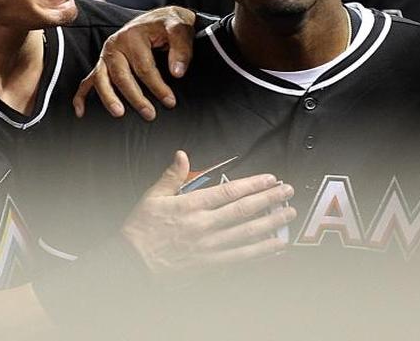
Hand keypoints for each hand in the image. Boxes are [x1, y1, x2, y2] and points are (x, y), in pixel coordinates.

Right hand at [73, 6, 197, 120]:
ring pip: (101, 79)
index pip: (144, 67)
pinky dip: (82, 96)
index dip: (157, 86)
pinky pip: (88, 80)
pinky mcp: (103, 63)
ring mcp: (106, 55)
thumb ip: (181, 49)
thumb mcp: (179, 28)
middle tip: (149, 114)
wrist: (159, 17)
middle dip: (135, 98)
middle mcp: (115, 45)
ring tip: (120, 113)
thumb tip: (177, 73)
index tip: (170, 101)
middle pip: (121, 75)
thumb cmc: (169, 24)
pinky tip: (81, 112)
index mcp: (132, 35)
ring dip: (109, 98)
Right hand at [121, 151, 294, 274]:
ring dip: (270, 223)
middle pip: (243, 210)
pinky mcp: (208, 264)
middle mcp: (203, 225)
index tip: (270, 179)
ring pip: (246, 232)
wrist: (131, 263)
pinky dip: (259, 251)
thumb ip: (171, 175)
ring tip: (288, 214)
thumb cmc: (140, 230)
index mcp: (191, 205)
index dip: (253, 184)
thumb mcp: (152, 196)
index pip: (229, 191)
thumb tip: (181, 155)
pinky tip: (275, 246)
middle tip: (288, 192)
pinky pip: (239, 257)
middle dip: (269, 199)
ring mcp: (208, 245)